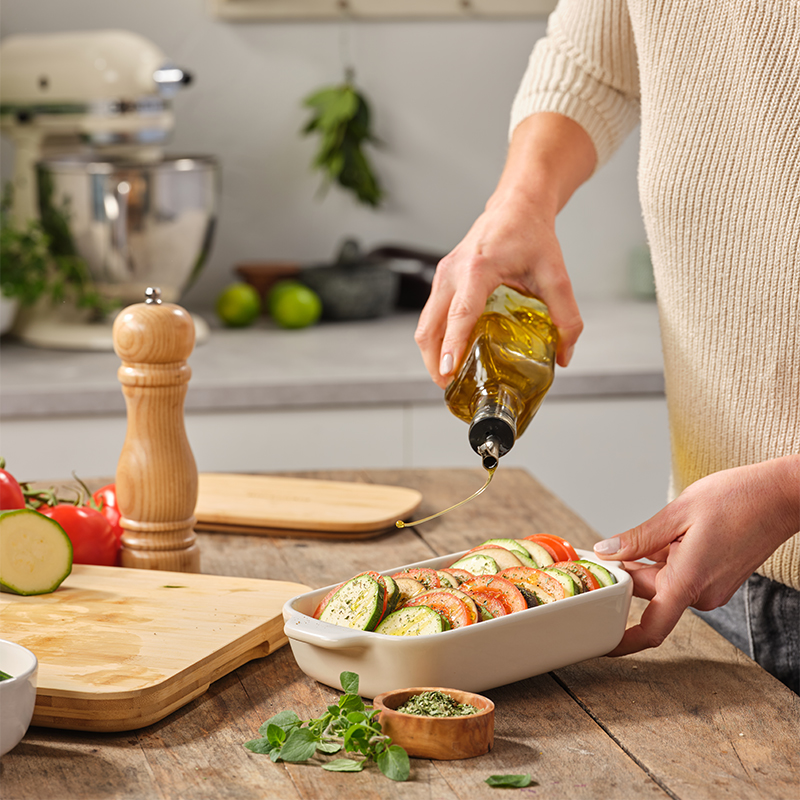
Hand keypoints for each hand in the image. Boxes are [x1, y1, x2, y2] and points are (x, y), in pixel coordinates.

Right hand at [414, 113, 595, 388]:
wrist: (516, 204)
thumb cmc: (532, 234)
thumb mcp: (556, 275)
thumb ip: (566, 317)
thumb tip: (565, 355)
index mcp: (479, 268)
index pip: (461, 314)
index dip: (453, 345)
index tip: (449, 371)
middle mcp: (453, 272)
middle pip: (430, 326)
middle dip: (435, 361)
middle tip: (449, 387)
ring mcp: (443, 274)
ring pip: (425, 323)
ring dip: (433, 352)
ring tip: (448, 377)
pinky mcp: (442, 278)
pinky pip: (430, 314)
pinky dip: (436, 337)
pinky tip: (451, 353)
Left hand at [593, 456, 799, 655]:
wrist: (781, 497)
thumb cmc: (738, 500)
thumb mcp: (677, 513)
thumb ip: (639, 538)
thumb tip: (606, 552)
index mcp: (689, 582)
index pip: (651, 628)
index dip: (624, 640)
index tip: (603, 644)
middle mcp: (703, 594)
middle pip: (650, 592)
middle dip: (629, 571)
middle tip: (608, 546)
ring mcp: (713, 588)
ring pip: (664, 581)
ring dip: (649, 561)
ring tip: (652, 529)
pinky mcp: (718, 580)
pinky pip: (681, 575)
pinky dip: (667, 559)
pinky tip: (671, 534)